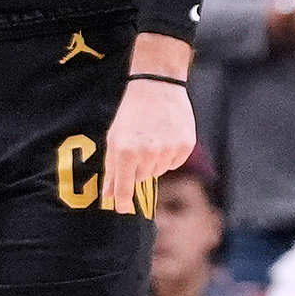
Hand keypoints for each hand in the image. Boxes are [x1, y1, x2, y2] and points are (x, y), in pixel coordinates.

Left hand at [103, 79, 195, 213]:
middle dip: (137, 167)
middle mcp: (148, 154)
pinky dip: (169, 155)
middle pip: (142, 178)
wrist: (157, 85)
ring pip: (158, 171)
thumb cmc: (132, 112)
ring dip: (154, 161)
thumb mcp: (115, 137)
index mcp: (126, 151)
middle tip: (138, 144)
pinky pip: (174, 163)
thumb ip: (112, 168)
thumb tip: (109, 195)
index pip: (125, 186)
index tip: (121, 209)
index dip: (123, 200)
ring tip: (152, 136)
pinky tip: (166, 136)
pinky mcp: (185, 146)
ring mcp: (168, 150)